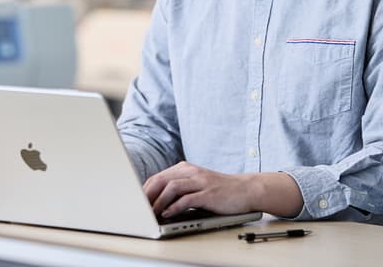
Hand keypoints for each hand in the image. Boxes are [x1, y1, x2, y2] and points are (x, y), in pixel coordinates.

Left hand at [143, 161, 303, 217]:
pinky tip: (167, 214)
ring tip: (150, 213)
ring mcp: (200, 181)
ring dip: (158, 201)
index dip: (144, 190)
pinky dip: (174, 207)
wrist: (246, 189)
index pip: (158, 177)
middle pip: (161, 180)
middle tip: (139, 208)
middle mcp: (191, 172)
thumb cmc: (219, 190)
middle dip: (147, 195)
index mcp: (185, 168)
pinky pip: (187, 199)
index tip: (136, 202)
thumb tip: (156, 200)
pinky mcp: (208, 193)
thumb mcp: (196, 184)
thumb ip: (178, 187)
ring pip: (172, 188)